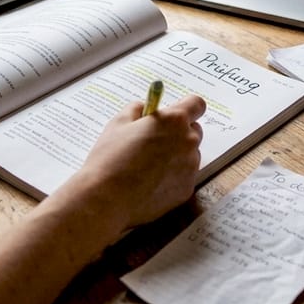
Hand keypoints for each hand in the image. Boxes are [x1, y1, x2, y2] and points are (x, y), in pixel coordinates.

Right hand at [57, 94, 206, 232]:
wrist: (106, 198)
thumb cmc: (110, 158)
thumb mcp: (119, 123)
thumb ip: (137, 109)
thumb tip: (145, 108)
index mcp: (174, 121)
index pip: (196, 104)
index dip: (186, 107)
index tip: (175, 112)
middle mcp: (188, 142)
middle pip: (194, 131)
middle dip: (179, 132)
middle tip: (155, 140)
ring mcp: (190, 167)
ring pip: (190, 155)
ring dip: (177, 155)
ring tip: (149, 165)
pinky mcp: (187, 189)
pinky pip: (184, 176)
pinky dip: (172, 176)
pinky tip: (150, 182)